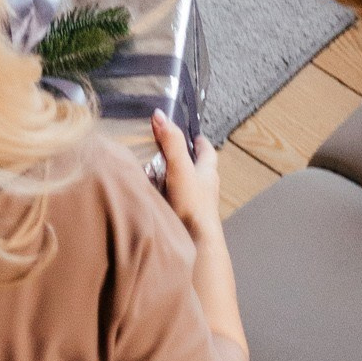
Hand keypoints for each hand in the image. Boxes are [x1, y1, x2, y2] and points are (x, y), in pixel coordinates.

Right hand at [152, 113, 222, 245]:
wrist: (197, 245)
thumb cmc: (193, 207)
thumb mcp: (181, 168)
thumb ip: (171, 143)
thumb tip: (161, 116)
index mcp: (207, 172)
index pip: (207, 151)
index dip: (199, 142)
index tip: (193, 135)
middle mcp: (204, 188)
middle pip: (196, 169)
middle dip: (184, 160)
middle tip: (167, 153)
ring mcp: (196, 206)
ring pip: (186, 187)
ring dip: (173, 181)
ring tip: (154, 176)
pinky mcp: (186, 220)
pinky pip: (176, 204)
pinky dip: (166, 199)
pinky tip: (154, 201)